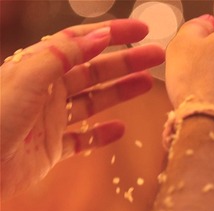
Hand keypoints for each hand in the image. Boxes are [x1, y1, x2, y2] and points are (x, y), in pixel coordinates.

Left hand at [0, 19, 164, 199]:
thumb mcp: (26, 80)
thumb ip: (62, 56)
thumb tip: (100, 36)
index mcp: (37, 68)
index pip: (80, 42)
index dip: (112, 34)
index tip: (142, 30)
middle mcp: (45, 90)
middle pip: (93, 70)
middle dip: (126, 61)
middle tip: (158, 56)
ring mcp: (50, 120)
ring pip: (93, 100)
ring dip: (120, 91)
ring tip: (147, 84)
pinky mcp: (51, 149)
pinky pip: (83, 139)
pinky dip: (102, 134)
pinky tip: (121, 129)